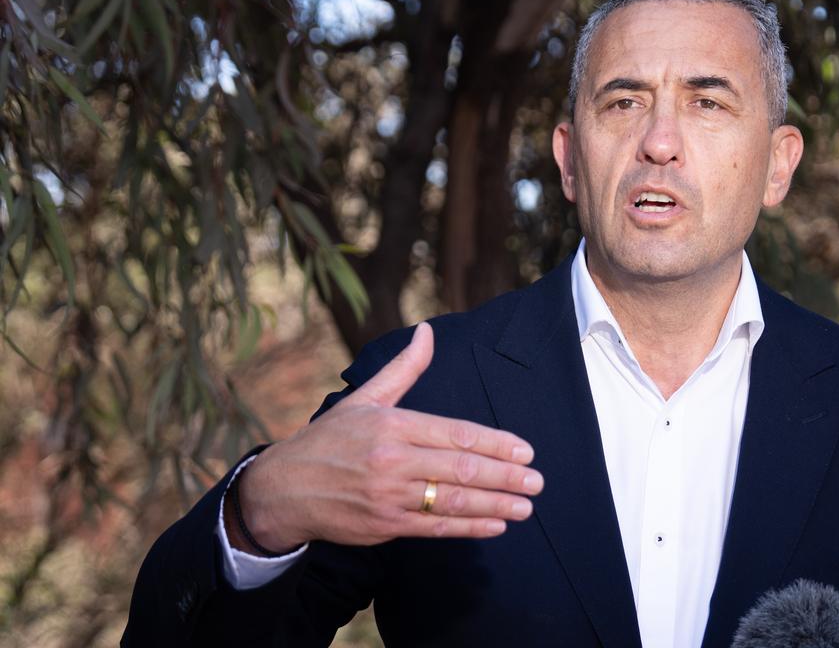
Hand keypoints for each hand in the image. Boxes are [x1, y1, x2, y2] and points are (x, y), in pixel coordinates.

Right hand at [228, 322, 541, 553]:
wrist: (282, 489)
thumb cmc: (329, 440)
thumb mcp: (365, 398)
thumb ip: (404, 368)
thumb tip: (428, 330)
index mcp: (393, 425)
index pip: (456, 434)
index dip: (496, 444)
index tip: (525, 451)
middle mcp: (393, 460)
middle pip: (461, 469)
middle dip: (505, 476)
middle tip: (536, 481)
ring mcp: (389, 496)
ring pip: (453, 501)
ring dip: (495, 505)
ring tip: (525, 505)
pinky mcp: (385, 525)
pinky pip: (436, 528)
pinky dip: (469, 527)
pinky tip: (495, 524)